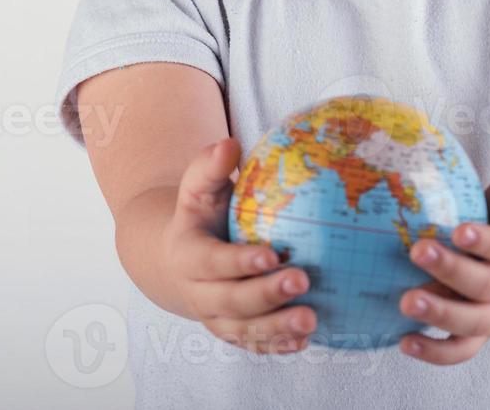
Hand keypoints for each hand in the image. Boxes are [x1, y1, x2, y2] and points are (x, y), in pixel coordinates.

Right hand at [164, 137, 315, 353]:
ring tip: (311, 320)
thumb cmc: (201, 215)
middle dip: (266, 295)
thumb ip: (208, 167)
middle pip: (231, 301)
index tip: (272, 254)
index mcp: (188, 255)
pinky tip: (304, 340)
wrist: (178, 259)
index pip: (213, 262)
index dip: (240, 262)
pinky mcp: (233, 332)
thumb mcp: (198, 188)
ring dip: (276, 327)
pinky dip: (276, 345)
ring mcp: (216, 317)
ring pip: (244, 330)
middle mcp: (199, 293)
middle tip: (303, 281)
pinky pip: (254, 344)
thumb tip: (229, 144)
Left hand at [397, 136, 489, 363]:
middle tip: (417, 251)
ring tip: (405, 301)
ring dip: (441, 315)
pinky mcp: (480, 329)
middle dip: (453, 272)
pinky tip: (404, 342)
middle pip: (488, 287)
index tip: (458, 230)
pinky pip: (461, 349)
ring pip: (474, 324)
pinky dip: (436, 352)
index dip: (487, 242)